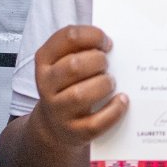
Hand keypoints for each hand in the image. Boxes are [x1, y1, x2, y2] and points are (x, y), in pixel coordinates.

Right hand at [26, 25, 125, 147]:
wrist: (54, 124)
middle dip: (98, 61)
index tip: (107, 43)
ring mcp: (58, 110)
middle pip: (74, 66)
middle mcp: (46, 84)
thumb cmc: (67, 85)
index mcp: (45, 60)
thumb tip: (111, 43)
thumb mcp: (65, 62)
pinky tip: (121, 101)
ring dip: (103, 85)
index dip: (93, 35)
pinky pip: (95, 123)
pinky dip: (113, 111)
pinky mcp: (73, 131)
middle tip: (107, 65)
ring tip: (110, 83)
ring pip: (80, 95)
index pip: (68, 37)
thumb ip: (83, 48)